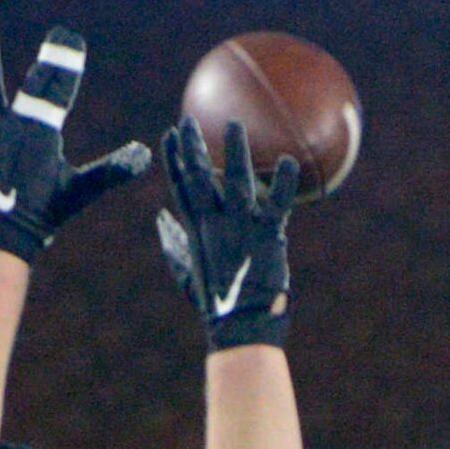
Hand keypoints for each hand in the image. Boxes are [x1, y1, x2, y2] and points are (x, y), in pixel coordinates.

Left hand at [0, 25, 151, 261]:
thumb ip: (111, 170)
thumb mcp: (80, 190)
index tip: (74, 42)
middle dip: (48, 62)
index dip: (67, 65)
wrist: (0, 235)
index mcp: (42, 132)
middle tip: (58, 38)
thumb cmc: (44, 215)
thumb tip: (144, 155)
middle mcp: (13, 123)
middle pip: (33, 84)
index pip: (59, 90)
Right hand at [157, 117, 298, 349]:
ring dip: (234, 152)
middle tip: (188, 121)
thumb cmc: (218, 304)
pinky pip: (277, 202)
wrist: (241, 327)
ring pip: (234, 181)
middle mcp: (215, 224)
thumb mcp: (188, 272)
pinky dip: (282, 182)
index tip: (170, 135)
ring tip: (234, 126)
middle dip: (192, 148)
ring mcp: (240, 228)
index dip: (175, 160)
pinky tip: (289, 161)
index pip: (181, 188)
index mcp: (197, 231)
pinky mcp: (266, 235)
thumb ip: (173, 244)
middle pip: (199, 178)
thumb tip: (161, 221)